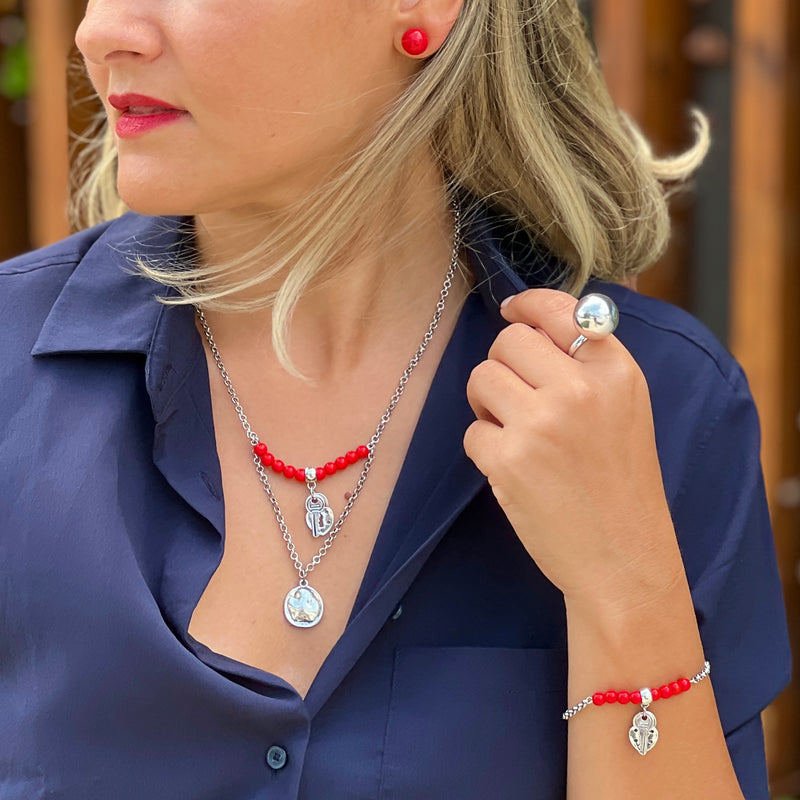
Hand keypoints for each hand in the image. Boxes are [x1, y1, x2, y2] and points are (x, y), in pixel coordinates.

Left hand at [463, 289, 679, 607]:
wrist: (624, 560)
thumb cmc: (621, 486)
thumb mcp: (626, 410)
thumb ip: (587, 365)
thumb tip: (530, 323)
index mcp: (616, 371)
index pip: (559, 307)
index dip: (525, 306)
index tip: (510, 311)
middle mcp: (581, 389)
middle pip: (507, 341)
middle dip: (501, 365)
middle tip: (513, 396)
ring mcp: (543, 423)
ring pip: (481, 377)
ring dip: (487, 404)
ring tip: (514, 433)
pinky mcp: (510, 459)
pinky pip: (473, 431)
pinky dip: (485, 449)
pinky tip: (513, 469)